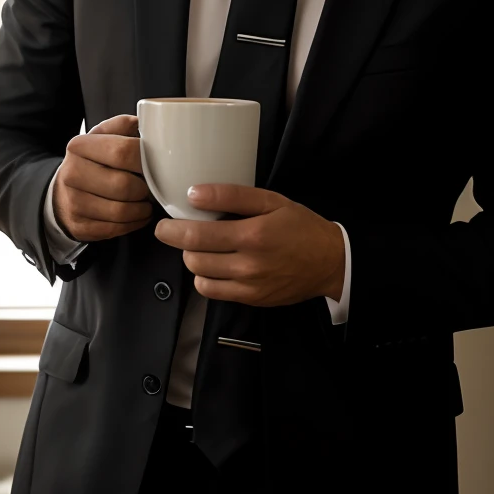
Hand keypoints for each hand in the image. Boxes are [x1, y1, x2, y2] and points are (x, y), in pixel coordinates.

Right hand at [51, 115, 151, 241]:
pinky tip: (137, 214)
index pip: (123, 151)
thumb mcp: (102, 137)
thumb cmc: (92, 162)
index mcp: (80, 146)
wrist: (62, 193)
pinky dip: (134, 223)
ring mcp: (73, 202)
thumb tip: (150, 120)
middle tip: (153, 187)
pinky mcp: (80, 226)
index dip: (147, 160)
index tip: (159, 164)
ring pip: (122, 211)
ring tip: (146, 202)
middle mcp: (72, 173)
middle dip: (146, 188)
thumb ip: (123, 127)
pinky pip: (116, 229)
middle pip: (124, 185)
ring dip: (143, 209)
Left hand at [154, 183, 344, 305]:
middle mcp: (248, 264)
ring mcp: (248, 286)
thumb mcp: (272, 201)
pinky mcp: (251, 299)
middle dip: (180, 243)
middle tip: (180, 232)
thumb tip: (194, 194)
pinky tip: (214, 266)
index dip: (172, 230)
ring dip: (193, 259)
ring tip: (202, 247)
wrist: (330, 262)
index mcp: (252, 235)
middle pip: (193, 257)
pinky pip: (212, 292)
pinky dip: (205, 279)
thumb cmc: (300, 226)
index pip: (197, 235)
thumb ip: (232, 195)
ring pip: (199, 276)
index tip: (164, 224)